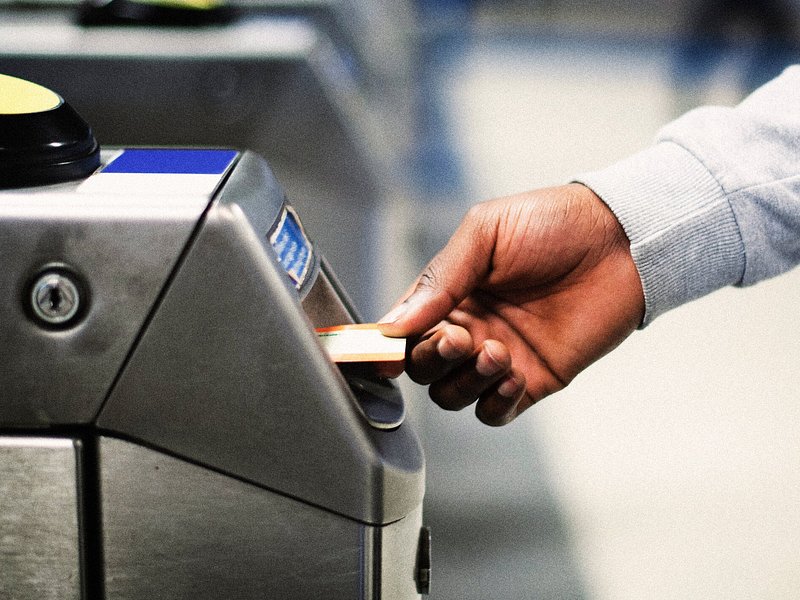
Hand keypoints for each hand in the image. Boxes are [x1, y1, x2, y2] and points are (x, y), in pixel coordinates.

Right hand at [378, 184, 644, 425]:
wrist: (621, 240)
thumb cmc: (553, 223)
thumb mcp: (486, 232)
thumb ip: (441, 277)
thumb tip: (396, 323)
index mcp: (449, 293)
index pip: (402, 328)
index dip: (385, 345)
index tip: (380, 352)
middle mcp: (468, 327)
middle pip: (422, 368)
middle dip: (431, 359)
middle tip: (458, 338)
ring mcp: (499, 357)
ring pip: (452, 394)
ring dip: (465, 380)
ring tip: (497, 350)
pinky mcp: (533, 378)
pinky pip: (495, 410)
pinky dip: (494, 401)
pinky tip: (512, 374)